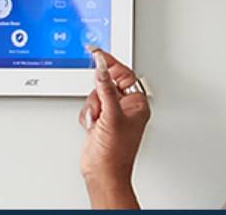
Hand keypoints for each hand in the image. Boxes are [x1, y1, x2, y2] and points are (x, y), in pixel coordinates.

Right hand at [77, 47, 150, 207]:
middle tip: (99, 108)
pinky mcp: (100, 121)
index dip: (110, 63)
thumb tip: (102, 68)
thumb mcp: (111, 116)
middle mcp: (126, 107)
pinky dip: (88, 115)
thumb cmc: (115, 152)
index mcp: (137, 104)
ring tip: (97, 122)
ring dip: (92, 108)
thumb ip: (105, 89)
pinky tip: (92, 127)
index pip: (124, 74)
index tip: (96, 51)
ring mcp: (112, 114)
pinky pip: (89, 107)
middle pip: (106, 84)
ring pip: (95, 95)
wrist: (102, 174)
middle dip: (98, 96)